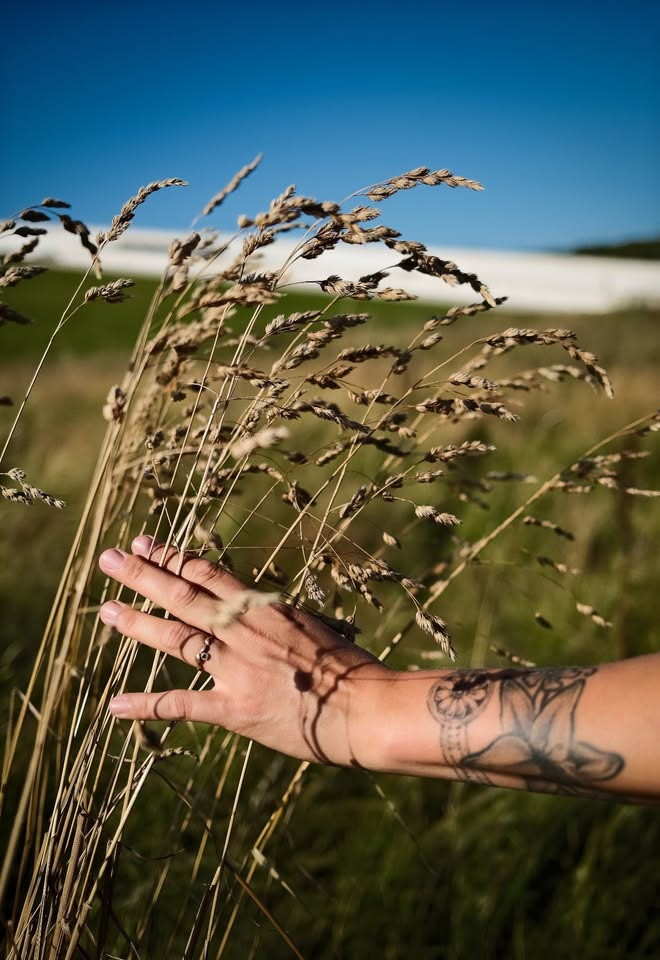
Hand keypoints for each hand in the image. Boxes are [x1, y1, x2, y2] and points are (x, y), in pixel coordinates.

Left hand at [99, 536, 393, 767]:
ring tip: (105, 610)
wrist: (365, 708)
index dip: (172, 558)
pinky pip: (182, 703)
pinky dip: (146, 704)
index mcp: (264, 608)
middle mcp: (243, 631)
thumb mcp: (315, 629)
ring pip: (176, 639)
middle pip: (183, 595)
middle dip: (143, 575)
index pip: (208, 574)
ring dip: (137, 624)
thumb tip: (268, 612)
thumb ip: (282, 621)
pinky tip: (114, 704)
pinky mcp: (235, 709)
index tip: (145, 543)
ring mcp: (236, 668)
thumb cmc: (350, 669)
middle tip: (109, 559)